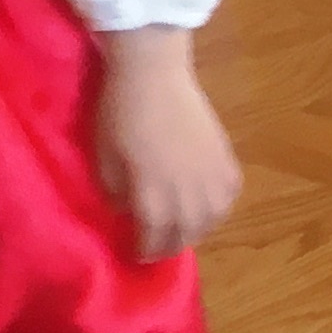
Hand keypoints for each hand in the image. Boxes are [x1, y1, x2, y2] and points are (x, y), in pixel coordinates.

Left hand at [95, 29, 240, 260]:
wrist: (154, 77)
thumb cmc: (120, 114)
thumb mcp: (103, 158)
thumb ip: (115, 193)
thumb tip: (127, 212)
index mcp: (154, 200)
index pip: (154, 241)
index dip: (144, 252)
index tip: (136, 255)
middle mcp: (190, 199)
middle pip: (185, 237)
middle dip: (169, 246)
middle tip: (156, 246)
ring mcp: (214, 181)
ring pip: (211, 222)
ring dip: (194, 231)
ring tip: (180, 230)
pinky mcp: (228, 163)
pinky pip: (227, 200)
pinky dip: (216, 210)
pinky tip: (204, 207)